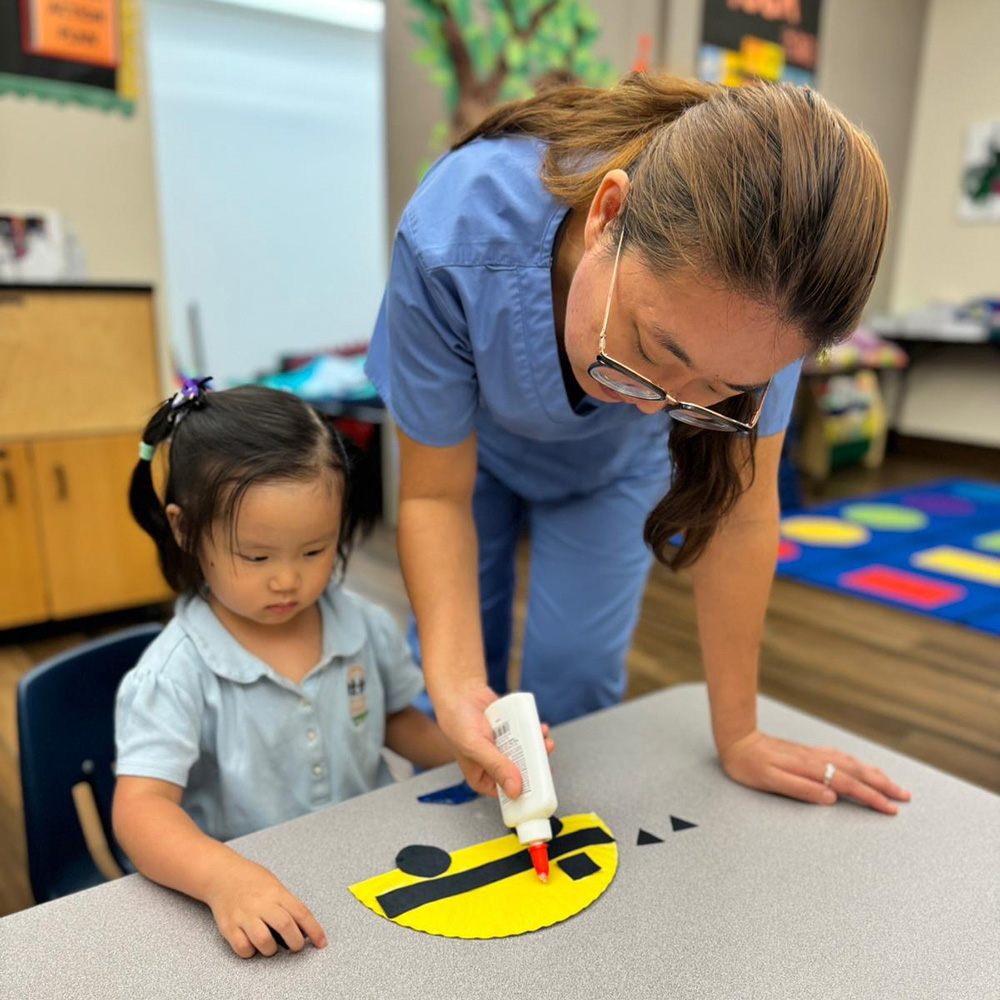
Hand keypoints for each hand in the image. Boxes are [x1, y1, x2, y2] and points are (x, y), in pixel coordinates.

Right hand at [204, 855, 326, 957]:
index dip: (314, 930)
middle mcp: (261, 903)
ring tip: (271, 946)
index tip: (322, 943)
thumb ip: (287, 905)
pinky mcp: (229, 927)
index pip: (301, 912)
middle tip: (296, 947)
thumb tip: (303, 929)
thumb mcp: (274, 885)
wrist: (222, 874)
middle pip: (285, 925)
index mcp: (276, 892)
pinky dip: (251, 952)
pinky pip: (243, 948)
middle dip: (295, 942)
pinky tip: (252, 945)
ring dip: (272, 949)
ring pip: (264, 940)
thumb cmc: (252, 881)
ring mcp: (244, 915)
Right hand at [433, 682, 554, 798]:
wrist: (461, 692)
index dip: (525, 792)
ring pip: (527, 754)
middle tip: (544, 759)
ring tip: (544, 741)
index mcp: (483, 778)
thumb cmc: (457, 722)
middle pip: (522, 773)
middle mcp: (495, 765)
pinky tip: (539, 729)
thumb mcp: (476, 748)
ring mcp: (505, 749)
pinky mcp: (512, 734)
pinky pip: (528, 736)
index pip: (507, 793)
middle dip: (536, 766)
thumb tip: (515, 789)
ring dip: (539, 748)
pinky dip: (535, 733)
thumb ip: (497, 767)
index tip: (540, 786)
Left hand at [719, 730, 911, 814]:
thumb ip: (801, 789)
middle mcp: (816, 759)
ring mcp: (814, 754)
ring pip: (852, 763)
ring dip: (874, 773)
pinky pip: (841, 756)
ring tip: (892, 783)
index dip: (872, 798)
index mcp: (810, 769)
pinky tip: (859, 765)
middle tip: (905, 796)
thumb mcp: (770, 781)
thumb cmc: (749, 765)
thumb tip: (830, 797)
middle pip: (857, 772)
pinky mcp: (808, 752)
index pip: (848, 785)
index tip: (891, 809)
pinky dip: (857, 763)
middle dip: (883, 785)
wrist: (737, 741)